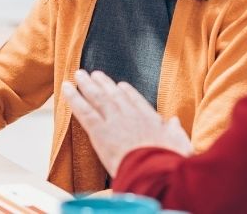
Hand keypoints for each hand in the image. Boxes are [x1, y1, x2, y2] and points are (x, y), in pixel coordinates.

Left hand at [62, 70, 191, 176]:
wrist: (155, 171)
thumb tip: (174, 121)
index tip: (121, 86)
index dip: (127, 92)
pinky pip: (83, 111)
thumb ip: (175, 130)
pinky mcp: (99, 132)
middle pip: (114, 95)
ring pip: (98, 98)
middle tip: (94, 74)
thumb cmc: (169, 162)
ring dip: (87, 85)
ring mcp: (114, 121)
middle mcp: (131, 116)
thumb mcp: (180, 144)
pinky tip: (66, 88)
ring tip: (79, 74)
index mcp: (150, 119)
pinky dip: (73, 98)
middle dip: (103, 83)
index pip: (136, 101)